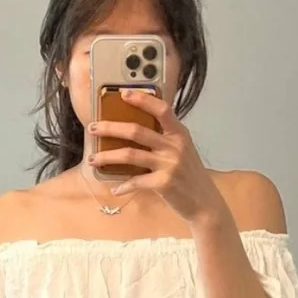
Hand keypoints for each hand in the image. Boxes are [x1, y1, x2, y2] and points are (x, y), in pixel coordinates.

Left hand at [88, 89, 226, 225]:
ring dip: (107, 156)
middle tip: (92, 128)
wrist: (204, 203)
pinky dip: (123, 186)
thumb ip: (165, 139)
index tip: (123, 94)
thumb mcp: (183, 151)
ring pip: (129, 155)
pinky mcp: (163, 183)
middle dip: (110, 128)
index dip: (142, 99)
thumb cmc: (190, 177)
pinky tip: (115, 189)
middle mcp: (174, 146)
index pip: (161, 109)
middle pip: (136, 131)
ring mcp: (169, 165)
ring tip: (92, 159)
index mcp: (179, 134)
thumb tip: (135, 131)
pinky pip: (135, 182)